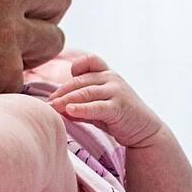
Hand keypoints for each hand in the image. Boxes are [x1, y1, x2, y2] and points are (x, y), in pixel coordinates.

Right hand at [0, 0, 71, 93]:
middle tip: (26, 36)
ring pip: (55, 40)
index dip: (31, 0)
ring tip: (0, 60)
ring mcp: (8, 31)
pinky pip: (23, 77)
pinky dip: (3, 82)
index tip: (17, 15)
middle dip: (47, 18)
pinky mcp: (5, 69)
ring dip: (35, 51)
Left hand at [48, 53, 162, 147]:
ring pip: (85, 92)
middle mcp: (111, 78)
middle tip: (47, 102)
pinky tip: (69, 111)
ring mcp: (116, 91)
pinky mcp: (119, 106)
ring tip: (53, 107)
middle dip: (61, 92)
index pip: (89, 60)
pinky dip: (81, 109)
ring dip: (66, 100)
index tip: (63, 83)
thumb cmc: (116, 116)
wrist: (144, 131)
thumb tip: (53, 106)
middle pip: (80, 81)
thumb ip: (78, 103)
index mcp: (106, 74)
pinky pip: (96, 107)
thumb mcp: (96, 106)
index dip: (76, 67)